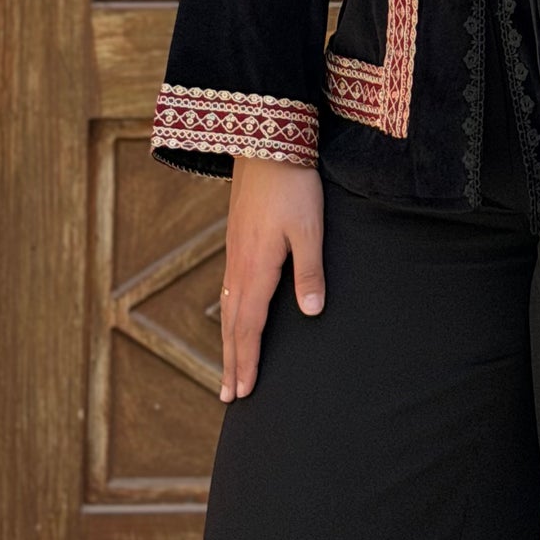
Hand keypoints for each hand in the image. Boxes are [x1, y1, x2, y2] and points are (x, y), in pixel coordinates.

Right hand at [220, 156, 324, 402]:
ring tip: (228, 367)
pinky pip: (228, 288)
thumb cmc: (293, 185)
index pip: (250, 328)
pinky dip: (228, 313)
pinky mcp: (237, 238)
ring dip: (228, 341)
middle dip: (232, 362)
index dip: (248, 361)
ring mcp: (234, 252)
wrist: (266, 143)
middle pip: (232, 325)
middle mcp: (239, 266)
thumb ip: (309, 272)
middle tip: (229, 396)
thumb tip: (312, 313)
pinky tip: (231, 315)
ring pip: (227, 308)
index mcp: (256, 269)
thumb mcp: (309, 229)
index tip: (243, 392)